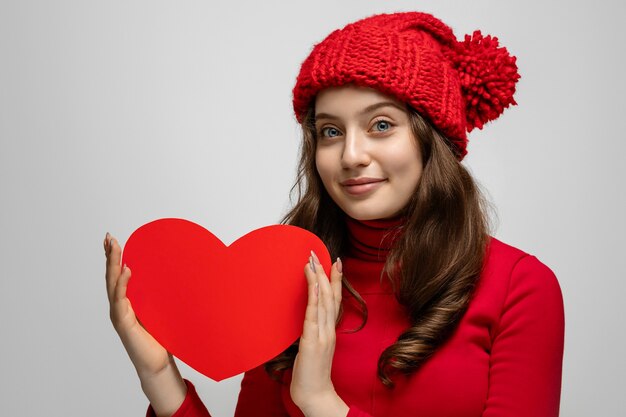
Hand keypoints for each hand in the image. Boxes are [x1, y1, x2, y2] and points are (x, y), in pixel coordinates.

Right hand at [104, 232, 171, 377]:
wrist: (158, 362)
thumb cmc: (161, 337)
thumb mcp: (161, 310)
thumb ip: (160, 295)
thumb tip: (178, 275)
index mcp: (127, 301)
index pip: (117, 274)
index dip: (113, 257)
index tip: (112, 239)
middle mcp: (119, 306)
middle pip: (111, 275)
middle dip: (110, 255)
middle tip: (108, 237)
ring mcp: (119, 314)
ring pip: (112, 284)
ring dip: (113, 264)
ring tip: (114, 246)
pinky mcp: (123, 323)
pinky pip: (120, 300)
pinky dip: (123, 284)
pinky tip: (126, 270)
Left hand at [290, 252, 348, 416]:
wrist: (315, 397)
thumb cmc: (311, 375)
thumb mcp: (313, 349)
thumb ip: (313, 333)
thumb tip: (307, 319)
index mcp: (329, 330)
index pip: (335, 300)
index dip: (335, 280)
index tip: (335, 261)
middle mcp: (329, 330)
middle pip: (331, 296)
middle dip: (325, 272)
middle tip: (318, 253)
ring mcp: (322, 335)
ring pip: (323, 301)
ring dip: (318, 279)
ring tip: (313, 261)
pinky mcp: (313, 342)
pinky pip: (314, 316)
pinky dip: (314, 298)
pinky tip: (313, 284)